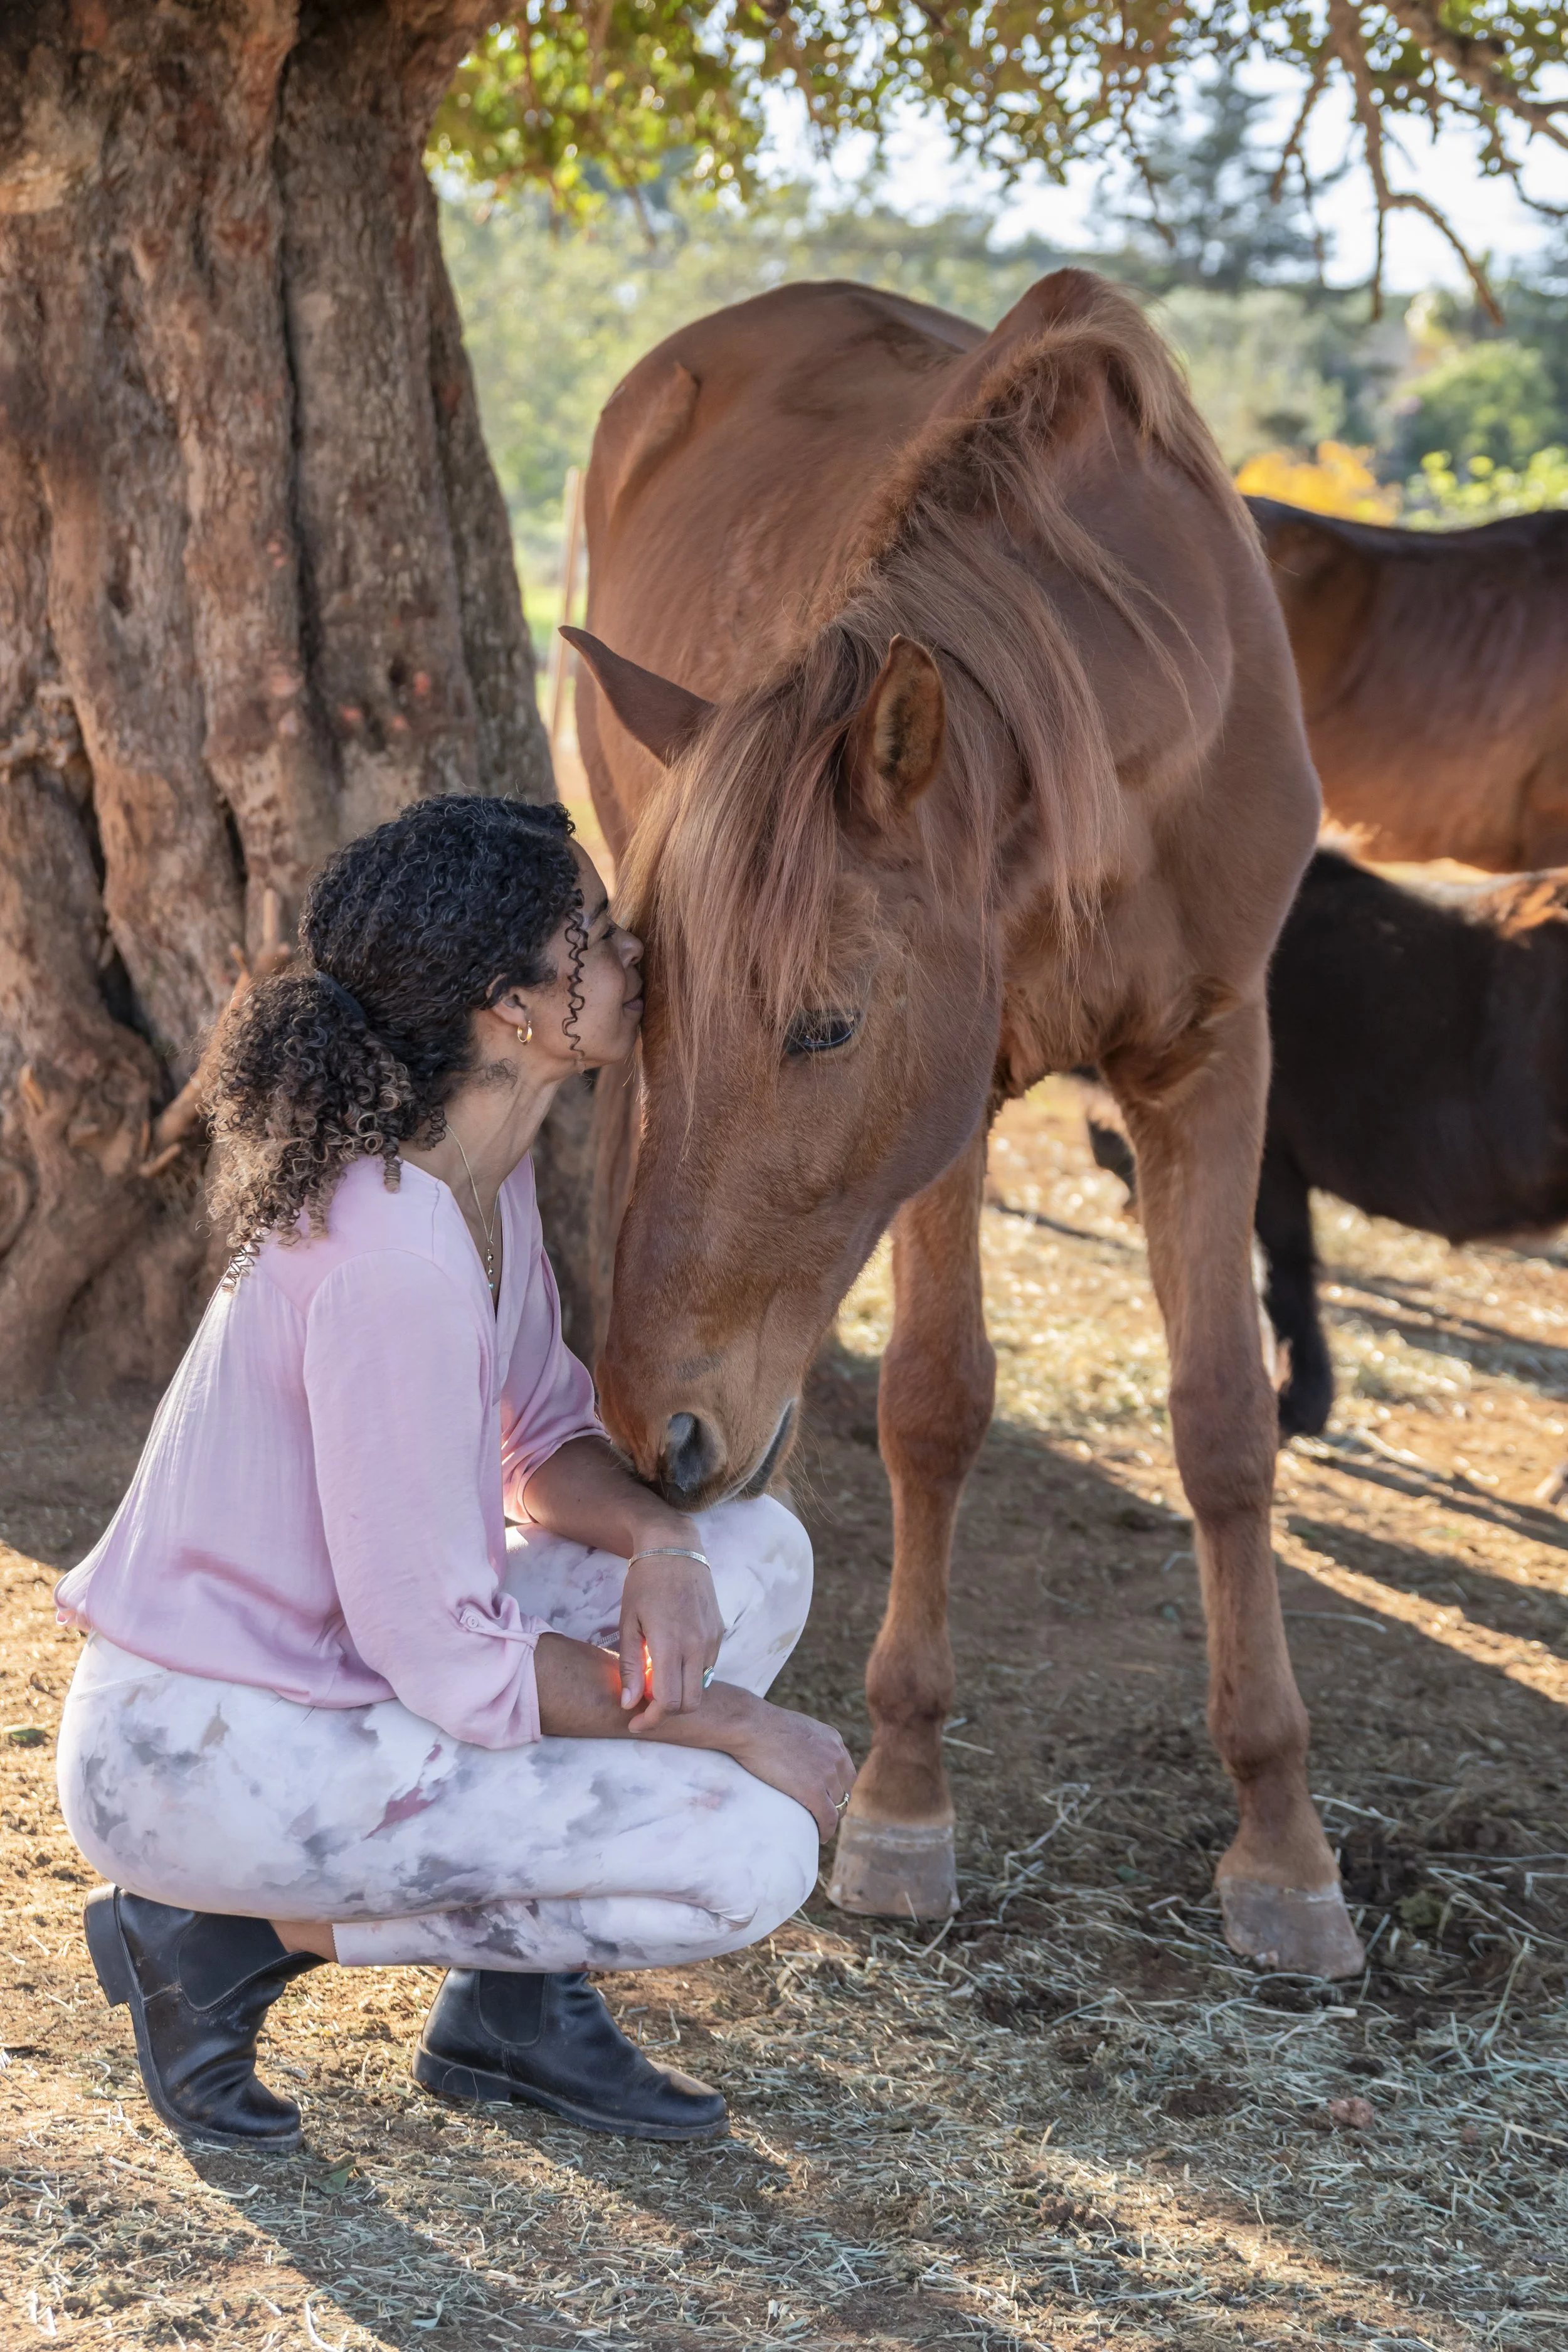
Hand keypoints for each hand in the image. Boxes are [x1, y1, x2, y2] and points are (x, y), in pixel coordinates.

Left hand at [619, 1551, 723, 1729]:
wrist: (675, 1548)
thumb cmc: (644, 1584)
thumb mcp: (628, 1623)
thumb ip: (630, 1667)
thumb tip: (629, 1704)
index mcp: (671, 1644)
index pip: (669, 1702)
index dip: (651, 1720)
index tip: (634, 1722)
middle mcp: (697, 1645)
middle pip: (690, 1703)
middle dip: (667, 1712)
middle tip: (644, 1705)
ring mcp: (712, 1639)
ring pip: (701, 1687)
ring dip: (679, 1693)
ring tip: (654, 1680)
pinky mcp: (719, 1632)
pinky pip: (707, 1667)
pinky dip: (689, 1675)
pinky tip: (670, 1661)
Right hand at [722, 1695, 856, 1840]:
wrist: (752, 1726)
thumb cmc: (762, 1725)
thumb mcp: (796, 1727)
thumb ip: (806, 1741)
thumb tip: (798, 1753)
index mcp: (833, 1740)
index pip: (846, 1771)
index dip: (838, 1788)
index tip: (828, 1798)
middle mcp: (836, 1756)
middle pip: (844, 1790)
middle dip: (835, 1803)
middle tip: (822, 1815)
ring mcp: (826, 1774)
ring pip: (837, 1806)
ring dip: (829, 1818)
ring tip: (818, 1827)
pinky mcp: (813, 1791)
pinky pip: (828, 1818)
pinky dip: (826, 1830)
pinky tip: (820, 1836)